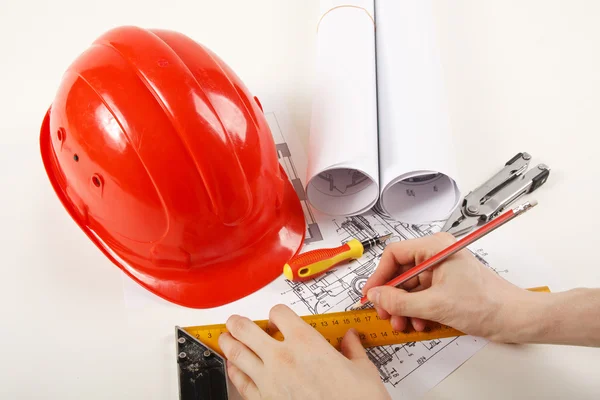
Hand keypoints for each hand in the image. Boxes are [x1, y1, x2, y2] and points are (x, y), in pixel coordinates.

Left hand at [218, 304, 389, 399]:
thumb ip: (352, 350)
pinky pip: (242, 383)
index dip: (277, 313)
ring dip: (229, 343)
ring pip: (238, 354)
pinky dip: (234, 372)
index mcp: (306, 342)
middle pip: (247, 330)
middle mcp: (283, 358)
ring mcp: (270, 380)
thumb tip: (351, 340)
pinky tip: (233, 367)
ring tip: (225, 337)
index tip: (278, 318)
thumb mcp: (362, 370)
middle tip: (234, 321)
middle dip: (238, 323)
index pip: (280, 313)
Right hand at [362, 232, 530, 340]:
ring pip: (410, 287)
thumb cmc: (487, 304)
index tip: (371, 294)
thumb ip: (400, 302)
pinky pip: (422, 295)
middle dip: (392, 297)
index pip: (394, 254)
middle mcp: (437, 255)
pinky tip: (420, 323)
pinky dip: (417, 310)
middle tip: (386, 313)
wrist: (515, 319)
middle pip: (401, 272)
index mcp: (436, 248)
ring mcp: (442, 270)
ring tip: (404, 323)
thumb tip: (377, 297)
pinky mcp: (447, 285)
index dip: (379, 276)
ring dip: (404, 307)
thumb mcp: (436, 305)